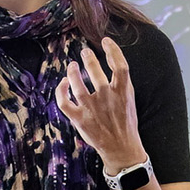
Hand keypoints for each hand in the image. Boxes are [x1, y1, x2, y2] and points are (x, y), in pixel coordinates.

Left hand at [54, 37, 145, 173]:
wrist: (121, 149)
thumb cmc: (126, 123)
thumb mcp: (129, 99)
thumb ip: (121, 82)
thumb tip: (113, 60)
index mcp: (123, 92)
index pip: (119, 64)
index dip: (113, 50)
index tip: (105, 41)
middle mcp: (106, 98)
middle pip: (95, 70)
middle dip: (88, 58)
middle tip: (85, 52)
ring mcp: (91, 109)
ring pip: (76, 84)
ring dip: (72, 72)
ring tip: (72, 65)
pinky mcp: (79, 119)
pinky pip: (64, 102)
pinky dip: (60, 91)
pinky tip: (63, 83)